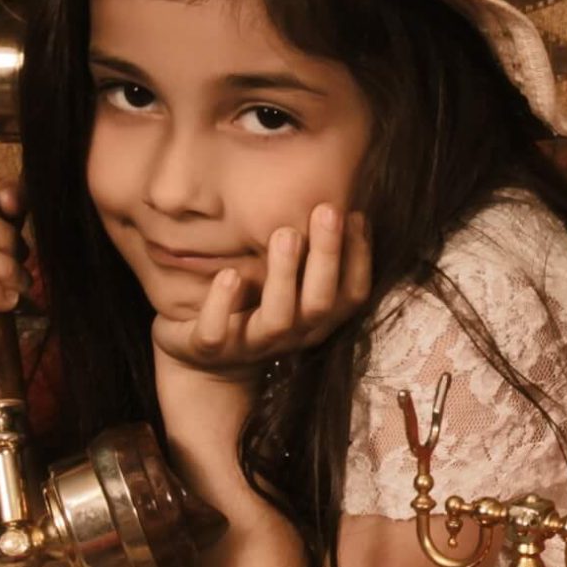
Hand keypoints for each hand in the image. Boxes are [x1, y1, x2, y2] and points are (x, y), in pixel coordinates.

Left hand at [151, 204, 373, 376]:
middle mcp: (292, 335)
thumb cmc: (254, 309)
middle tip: (327, 210)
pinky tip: (229, 274)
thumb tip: (338, 201)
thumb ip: (310, 258)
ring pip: (278, 319)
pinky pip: (216, 335)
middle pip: (320, 303)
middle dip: (327, 256)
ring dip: (284, 275)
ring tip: (285, 233)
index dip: (360, 258)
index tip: (354, 215)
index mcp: (316, 320)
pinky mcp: (211, 350)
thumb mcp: (289, 287)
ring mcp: (252, 344)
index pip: (352, 295)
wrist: (207, 364)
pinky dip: (222, 304)